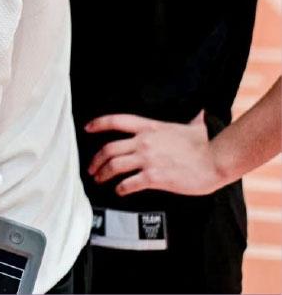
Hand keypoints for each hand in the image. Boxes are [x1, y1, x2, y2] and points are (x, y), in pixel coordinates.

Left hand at [86, 113, 233, 196]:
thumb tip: (200, 114)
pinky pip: (129, 183)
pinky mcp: (154, 177)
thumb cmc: (208, 144)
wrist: (218, 160)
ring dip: (102, 174)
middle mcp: (144, 142)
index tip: (87, 128)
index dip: (98, 124)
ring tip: (99, 180)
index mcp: (150, 127)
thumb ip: (192, 120)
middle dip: (96, 160)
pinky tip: (119, 191)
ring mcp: (148, 159)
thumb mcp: (195, 127)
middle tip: (91, 168)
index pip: (116, 121)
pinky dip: (120, 188)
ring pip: (114, 166)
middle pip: (108, 149)